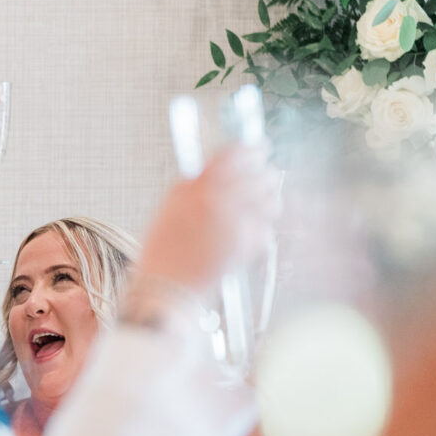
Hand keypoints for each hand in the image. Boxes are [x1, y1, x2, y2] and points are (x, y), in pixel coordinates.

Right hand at [137, 144, 280, 293]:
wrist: (166, 287)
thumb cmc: (163, 251)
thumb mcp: (171, 206)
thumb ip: (197, 184)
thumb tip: (223, 169)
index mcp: (194, 186)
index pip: (233, 154)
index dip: (252, 148)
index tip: (261, 148)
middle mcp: (216, 200)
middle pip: (259, 174)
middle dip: (265, 176)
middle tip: (265, 178)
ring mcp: (234, 222)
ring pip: (271, 200)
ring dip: (270, 201)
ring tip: (261, 207)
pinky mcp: (247, 245)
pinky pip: (268, 229)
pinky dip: (262, 231)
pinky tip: (248, 236)